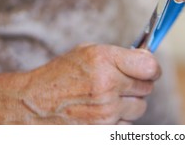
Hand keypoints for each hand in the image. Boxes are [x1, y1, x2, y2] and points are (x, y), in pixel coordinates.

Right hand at [0, 44, 160, 123]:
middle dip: (137, 85)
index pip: (150, 67)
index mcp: (104, 61)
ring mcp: (106, 112)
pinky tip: (102, 113)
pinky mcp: (103, 132)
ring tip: (109, 99)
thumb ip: (120, 55)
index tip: (149, 70)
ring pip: (140, 108)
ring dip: (129, 103)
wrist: (32, 105)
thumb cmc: (60, 76)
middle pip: (147, 88)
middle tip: (121, 83)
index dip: (152, 69)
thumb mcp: (88, 52)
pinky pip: (127, 125)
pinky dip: (119, 120)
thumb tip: (148, 60)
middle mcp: (107, 86)